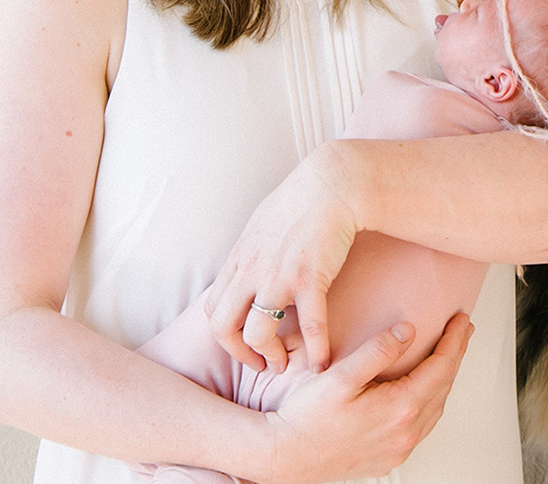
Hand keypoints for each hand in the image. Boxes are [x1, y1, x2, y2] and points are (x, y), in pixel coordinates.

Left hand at [205, 141, 362, 373]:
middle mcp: (251, 271)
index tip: (244, 344)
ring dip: (270, 356)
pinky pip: (308, 326)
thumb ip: (252, 252)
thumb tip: (249, 271)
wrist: (333, 183)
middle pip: (223, 326)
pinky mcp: (310, 278)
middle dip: (239, 352)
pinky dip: (315, 349)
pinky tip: (322, 361)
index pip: (214, 308)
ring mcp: (278, 277)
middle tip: (261, 363)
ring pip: (257, 332)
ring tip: (286, 364)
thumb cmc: (303, 200)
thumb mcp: (263, 224)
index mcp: (240, 259)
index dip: (225, 335)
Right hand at [262, 314, 472, 483]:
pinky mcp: (387, 458)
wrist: (283, 456)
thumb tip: (409, 330)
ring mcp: (398, 449)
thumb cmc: (306, 418)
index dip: (454, 340)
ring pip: (435, 408)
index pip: (441, 367)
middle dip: (454, 355)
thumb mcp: (340, 376)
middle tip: (462, 331)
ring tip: (448, 355)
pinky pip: (421, 426)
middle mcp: (405, 434)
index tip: (463, 319)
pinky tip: (425, 390)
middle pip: (443, 386)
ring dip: (444, 379)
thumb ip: (377, 351)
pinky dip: (430, 402)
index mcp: (400, 409)